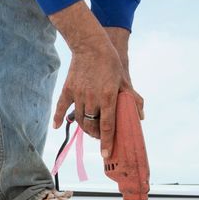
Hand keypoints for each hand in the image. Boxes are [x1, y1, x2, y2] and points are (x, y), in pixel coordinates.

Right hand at [48, 4, 137, 148]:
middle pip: (92, 126)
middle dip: (97, 135)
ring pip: (80, 119)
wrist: (91, 45)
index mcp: (108, 97)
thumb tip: (141, 116)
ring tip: (91, 129)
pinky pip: (62, 107)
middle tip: (101, 136)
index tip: (106, 154)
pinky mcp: (68, 89)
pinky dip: (59, 118)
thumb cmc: (110, 63)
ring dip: (86, 128)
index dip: (107, 141)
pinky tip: (58, 126)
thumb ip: (133, 99)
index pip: (107, 126)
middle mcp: (92, 98)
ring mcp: (78, 94)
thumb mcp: (125, 80)